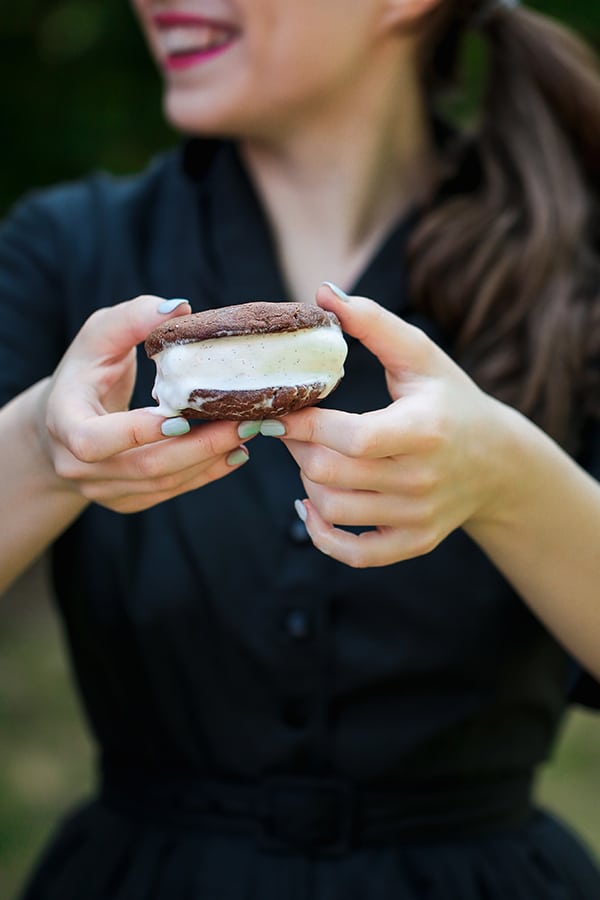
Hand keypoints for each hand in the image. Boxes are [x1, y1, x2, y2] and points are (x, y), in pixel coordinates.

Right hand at [41, 295, 253, 512]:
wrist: (67, 419)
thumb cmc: (85, 370)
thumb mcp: (99, 335)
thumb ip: (133, 318)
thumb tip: (180, 307)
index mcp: (63, 423)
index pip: (94, 440)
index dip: (137, 433)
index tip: (183, 417)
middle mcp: (77, 466)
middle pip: (143, 466)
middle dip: (199, 446)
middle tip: (243, 422)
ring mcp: (102, 489)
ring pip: (163, 483)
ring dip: (209, 460)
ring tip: (246, 433)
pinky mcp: (127, 499)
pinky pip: (169, 492)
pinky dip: (205, 473)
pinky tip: (233, 452)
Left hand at [275, 283, 507, 566]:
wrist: (496, 461)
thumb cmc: (451, 400)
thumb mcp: (420, 356)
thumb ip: (373, 323)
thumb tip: (323, 293)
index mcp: (425, 429)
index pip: (351, 437)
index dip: (304, 424)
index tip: (279, 408)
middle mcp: (423, 479)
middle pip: (330, 474)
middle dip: (297, 449)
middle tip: (293, 430)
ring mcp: (418, 516)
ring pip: (333, 509)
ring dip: (306, 483)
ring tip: (310, 458)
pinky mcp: (413, 542)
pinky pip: (354, 554)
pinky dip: (322, 535)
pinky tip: (311, 507)